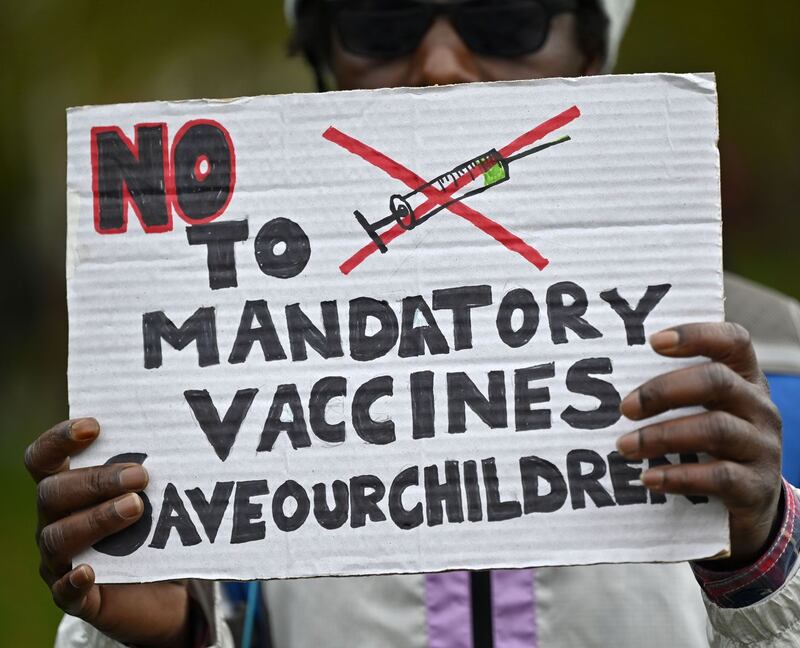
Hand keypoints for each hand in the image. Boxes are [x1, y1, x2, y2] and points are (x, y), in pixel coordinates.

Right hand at [24, 418, 190, 646]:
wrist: (162, 590)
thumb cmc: (152, 528)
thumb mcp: (153, 496)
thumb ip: (155, 469)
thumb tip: (188, 433)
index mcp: (67, 490)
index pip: (43, 459)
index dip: (58, 439)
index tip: (94, 426)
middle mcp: (55, 522)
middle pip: (51, 494)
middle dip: (95, 481)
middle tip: (140, 475)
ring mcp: (59, 561)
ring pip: (58, 537)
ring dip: (97, 519)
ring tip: (136, 507)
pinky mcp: (77, 598)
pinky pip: (64, 592)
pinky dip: (74, 580)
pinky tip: (90, 571)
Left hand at [616, 322, 782, 567]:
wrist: (752, 503)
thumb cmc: (711, 443)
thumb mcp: (703, 411)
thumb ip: (673, 392)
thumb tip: (606, 385)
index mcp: (744, 378)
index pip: (732, 340)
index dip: (696, 335)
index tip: (653, 341)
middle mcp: (760, 407)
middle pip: (716, 382)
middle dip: (663, 392)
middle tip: (625, 407)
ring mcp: (763, 446)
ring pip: (716, 429)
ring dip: (662, 436)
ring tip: (625, 446)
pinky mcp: (757, 486)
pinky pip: (719, 476)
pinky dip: (678, 476)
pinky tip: (649, 478)